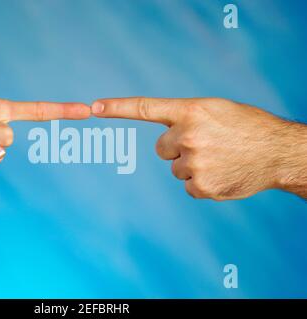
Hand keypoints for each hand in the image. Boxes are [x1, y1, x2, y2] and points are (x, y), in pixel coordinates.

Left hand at [91, 97, 306, 199]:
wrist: (278, 152)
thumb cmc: (246, 128)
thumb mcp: (216, 111)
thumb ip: (186, 119)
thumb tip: (163, 140)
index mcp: (191, 111)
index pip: (145, 107)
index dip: (117, 108)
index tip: (94, 107)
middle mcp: (188, 135)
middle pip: (161, 148)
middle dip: (178, 148)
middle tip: (207, 145)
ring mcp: (194, 162)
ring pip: (176, 168)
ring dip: (192, 166)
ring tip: (219, 159)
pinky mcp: (201, 186)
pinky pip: (188, 186)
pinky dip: (202, 183)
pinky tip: (222, 174)